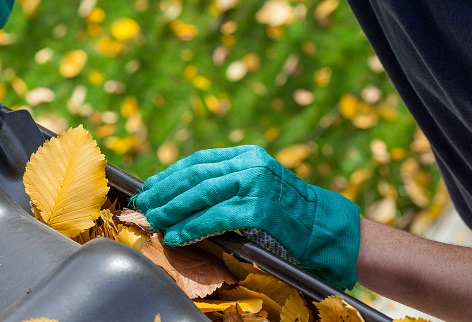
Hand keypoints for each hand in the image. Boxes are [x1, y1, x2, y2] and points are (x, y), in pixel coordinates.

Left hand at [132, 145, 360, 289]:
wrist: (327, 228)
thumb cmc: (290, 213)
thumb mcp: (259, 186)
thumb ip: (228, 183)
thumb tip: (183, 195)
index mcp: (248, 155)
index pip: (198, 160)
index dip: (170, 174)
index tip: (150, 187)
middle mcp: (250, 164)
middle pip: (194, 175)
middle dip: (164, 192)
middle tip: (144, 205)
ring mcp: (256, 185)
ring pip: (201, 195)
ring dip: (172, 210)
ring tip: (155, 221)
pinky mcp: (260, 209)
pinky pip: (215, 218)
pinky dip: (192, 227)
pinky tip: (177, 236)